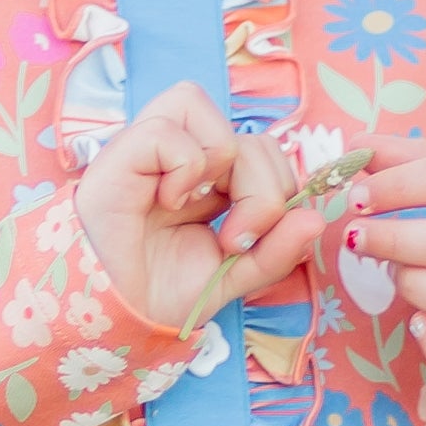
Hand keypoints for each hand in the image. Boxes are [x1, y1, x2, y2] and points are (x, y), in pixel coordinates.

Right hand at [75, 84, 328, 340]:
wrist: (111, 318)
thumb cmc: (159, 294)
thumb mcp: (233, 276)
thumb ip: (275, 252)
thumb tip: (314, 219)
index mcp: (209, 179)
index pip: (263, 148)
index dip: (277, 186)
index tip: (253, 239)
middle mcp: (180, 156)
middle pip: (249, 134)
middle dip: (262, 189)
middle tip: (234, 236)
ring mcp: (148, 149)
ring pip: (206, 107)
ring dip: (224, 167)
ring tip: (201, 211)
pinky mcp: (120, 154)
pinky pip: (168, 129)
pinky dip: (183, 168)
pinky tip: (169, 202)